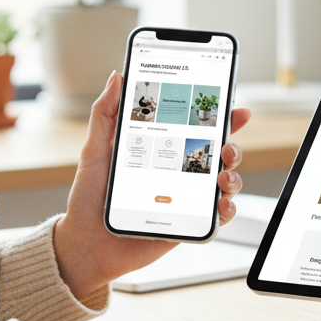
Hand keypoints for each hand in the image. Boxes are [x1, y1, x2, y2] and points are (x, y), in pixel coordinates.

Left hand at [53, 71, 251, 300]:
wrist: (85, 243)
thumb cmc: (88, 198)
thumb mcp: (95, 150)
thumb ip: (105, 114)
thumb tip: (116, 77)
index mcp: (162, 150)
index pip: (197, 129)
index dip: (221, 118)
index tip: (235, 108)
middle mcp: (178, 172)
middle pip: (219, 154)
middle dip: (233, 146)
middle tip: (227, 146)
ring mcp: (186, 198)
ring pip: (225, 183)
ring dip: (233, 176)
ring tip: (222, 178)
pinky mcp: (187, 224)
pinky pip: (217, 218)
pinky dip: (227, 210)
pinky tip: (220, 204)